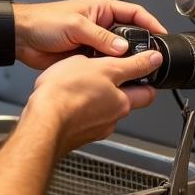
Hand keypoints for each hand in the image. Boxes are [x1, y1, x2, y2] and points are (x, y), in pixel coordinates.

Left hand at [14, 0, 166, 69]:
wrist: (22, 37)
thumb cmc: (43, 21)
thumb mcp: (76, 25)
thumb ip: (101, 38)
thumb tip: (122, 48)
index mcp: (101, 8)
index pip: (134, 14)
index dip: (150, 23)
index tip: (161, 35)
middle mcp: (100, 24)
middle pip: (129, 35)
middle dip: (139, 46)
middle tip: (148, 58)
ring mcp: (93, 41)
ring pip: (117, 52)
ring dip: (123, 60)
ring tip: (132, 69)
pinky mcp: (85, 56)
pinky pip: (104, 63)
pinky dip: (109, 69)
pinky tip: (113, 75)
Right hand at [23, 49, 161, 155]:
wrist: (42, 122)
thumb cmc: (65, 94)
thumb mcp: (102, 66)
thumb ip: (129, 64)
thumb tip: (152, 60)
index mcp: (123, 101)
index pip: (148, 92)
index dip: (146, 78)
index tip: (143, 68)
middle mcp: (113, 118)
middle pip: (127, 102)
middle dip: (122, 88)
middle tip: (111, 73)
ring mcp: (95, 129)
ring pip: (105, 110)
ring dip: (100, 99)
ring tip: (84, 84)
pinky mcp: (79, 135)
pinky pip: (87, 119)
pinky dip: (83, 110)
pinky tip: (71, 100)